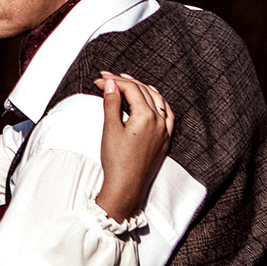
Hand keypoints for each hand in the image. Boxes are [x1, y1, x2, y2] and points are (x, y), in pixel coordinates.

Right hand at [94, 72, 173, 220]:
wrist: (127, 186)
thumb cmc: (117, 160)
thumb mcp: (110, 128)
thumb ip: (112, 103)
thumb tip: (111, 84)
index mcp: (146, 116)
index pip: (131, 89)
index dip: (113, 82)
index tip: (98, 82)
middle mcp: (159, 121)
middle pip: (143, 91)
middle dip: (125, 82)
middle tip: (107, 79)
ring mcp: (164, 130)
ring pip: (157, 99)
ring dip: (142, 88)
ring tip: (128, 83)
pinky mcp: (165, 139)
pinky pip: (167, 114)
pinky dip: (159, 102)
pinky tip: (152, 100)